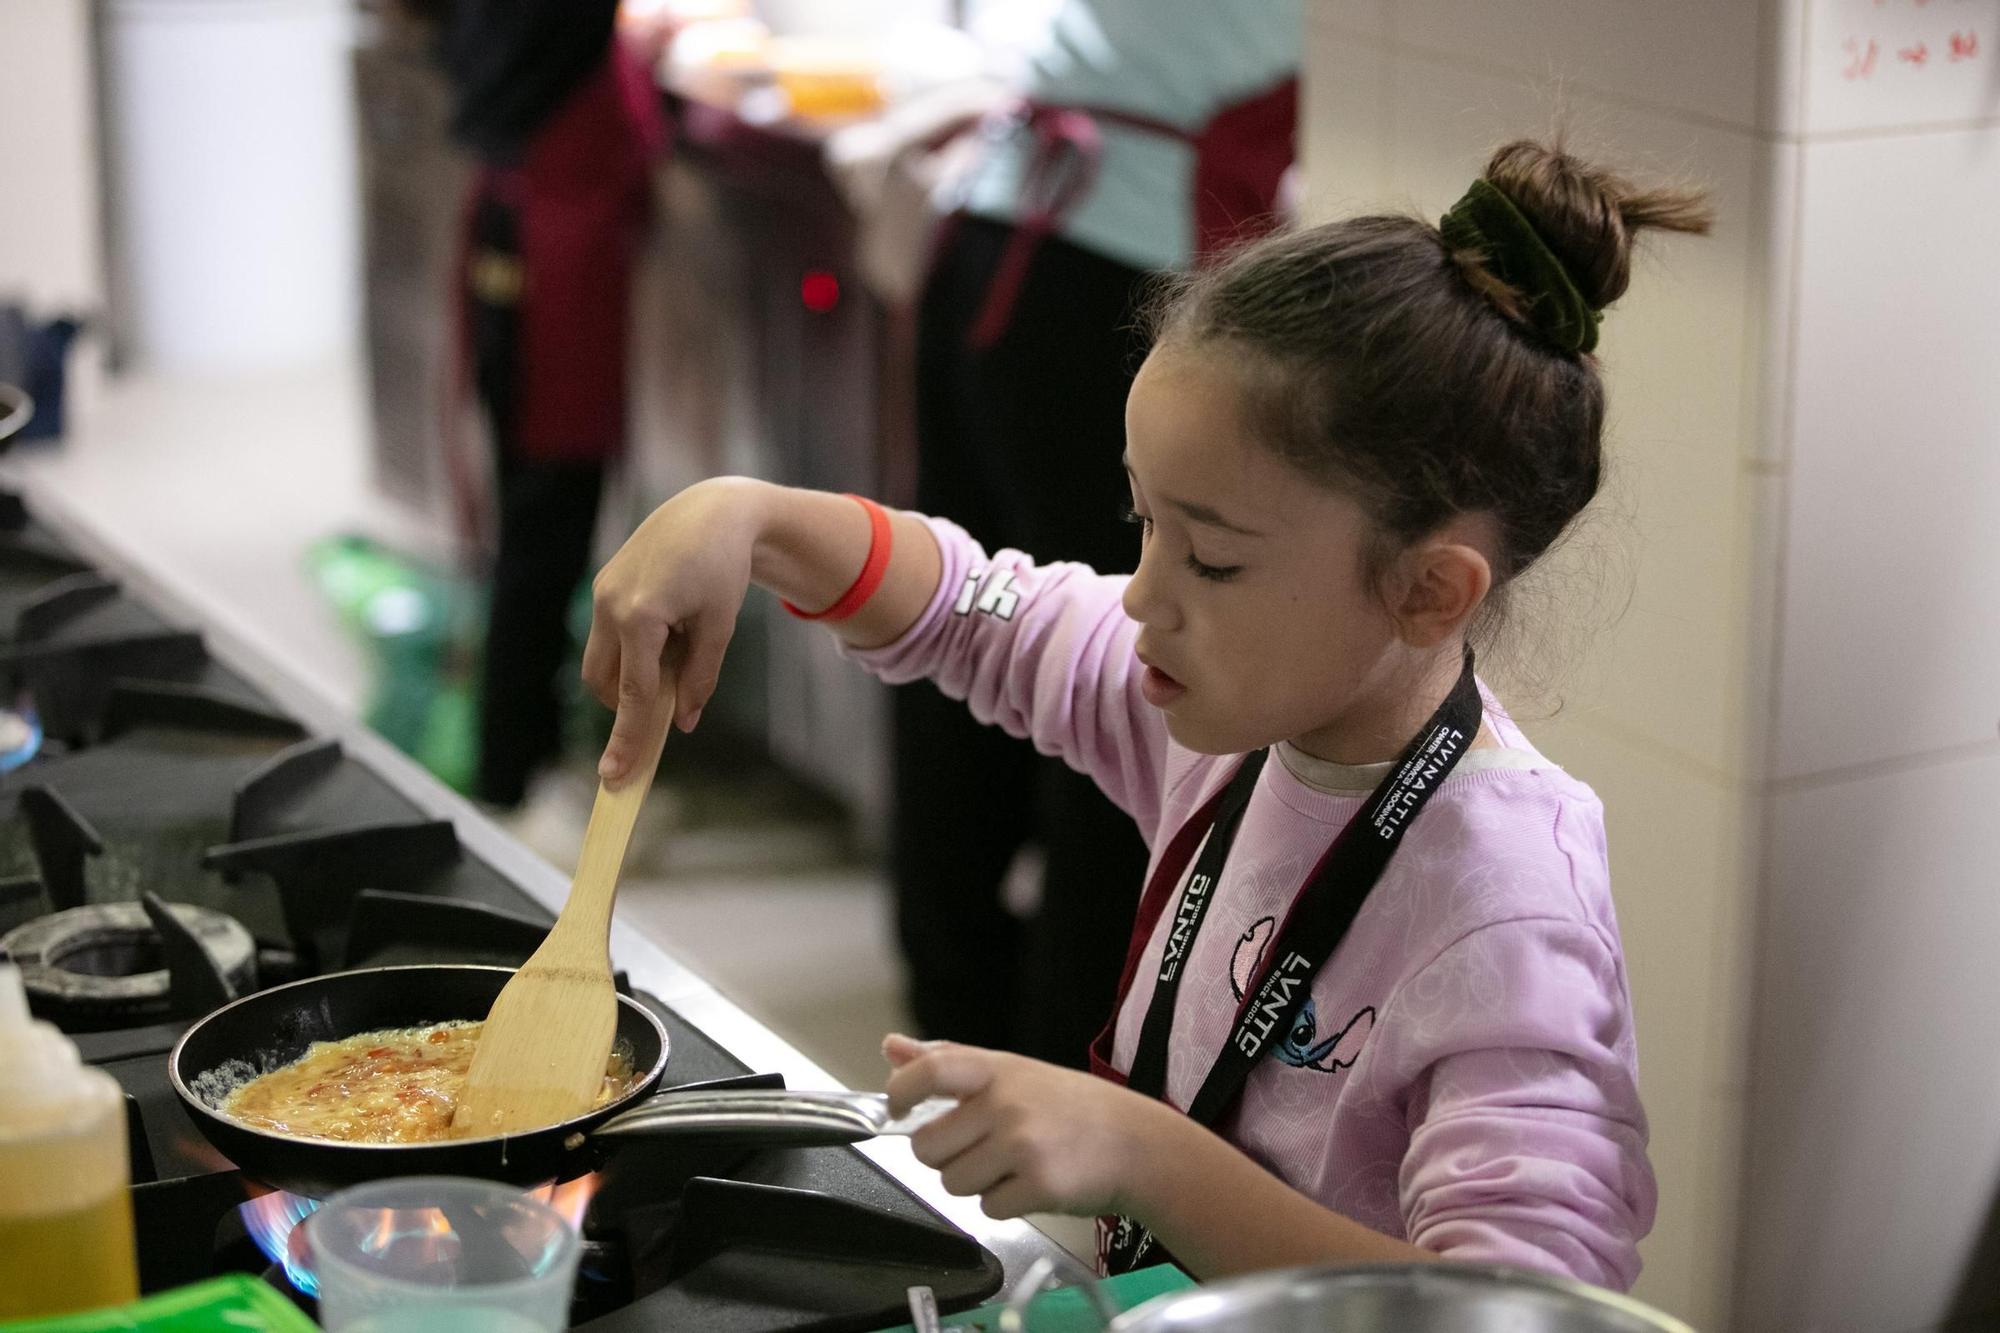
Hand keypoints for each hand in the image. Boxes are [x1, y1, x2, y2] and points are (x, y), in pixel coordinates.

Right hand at [582, 478, 764, 780]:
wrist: (712, 511)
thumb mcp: (719, 628)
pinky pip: (607, 635)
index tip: (615, 776)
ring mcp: (601, 593)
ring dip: (628, 675)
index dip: (626, 739)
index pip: (631, 694)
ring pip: (599, 661)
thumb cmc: (723, 568)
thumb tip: (682, 723)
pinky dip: (630, 649)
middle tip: (668, 697)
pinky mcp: (603, 584)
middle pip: (603, 683)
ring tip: (675, 648)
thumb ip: (699, 678)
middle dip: (627, 703)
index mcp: (641, 617)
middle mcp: (610, 605)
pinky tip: (667, 628)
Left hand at [883, 1033, 1177, 1220]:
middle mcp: (1006, 1103)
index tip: (898, 1108)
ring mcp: (1023, 1146)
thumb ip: (949, 1060)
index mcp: (997, 1069)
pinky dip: (1004, 1204)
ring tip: (1012, 1165)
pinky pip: (988, 1209)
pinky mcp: (1039, 1186)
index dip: (899, 1092)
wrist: (1136, 1144)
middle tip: (977, 1149)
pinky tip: (1031, 1184)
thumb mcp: (1012, 1070)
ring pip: (952, 1182)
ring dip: (975, 1183)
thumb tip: (890, 1047)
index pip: (928, 1071)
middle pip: (927, 1147)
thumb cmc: (1070, 1107)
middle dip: (943, 1156)